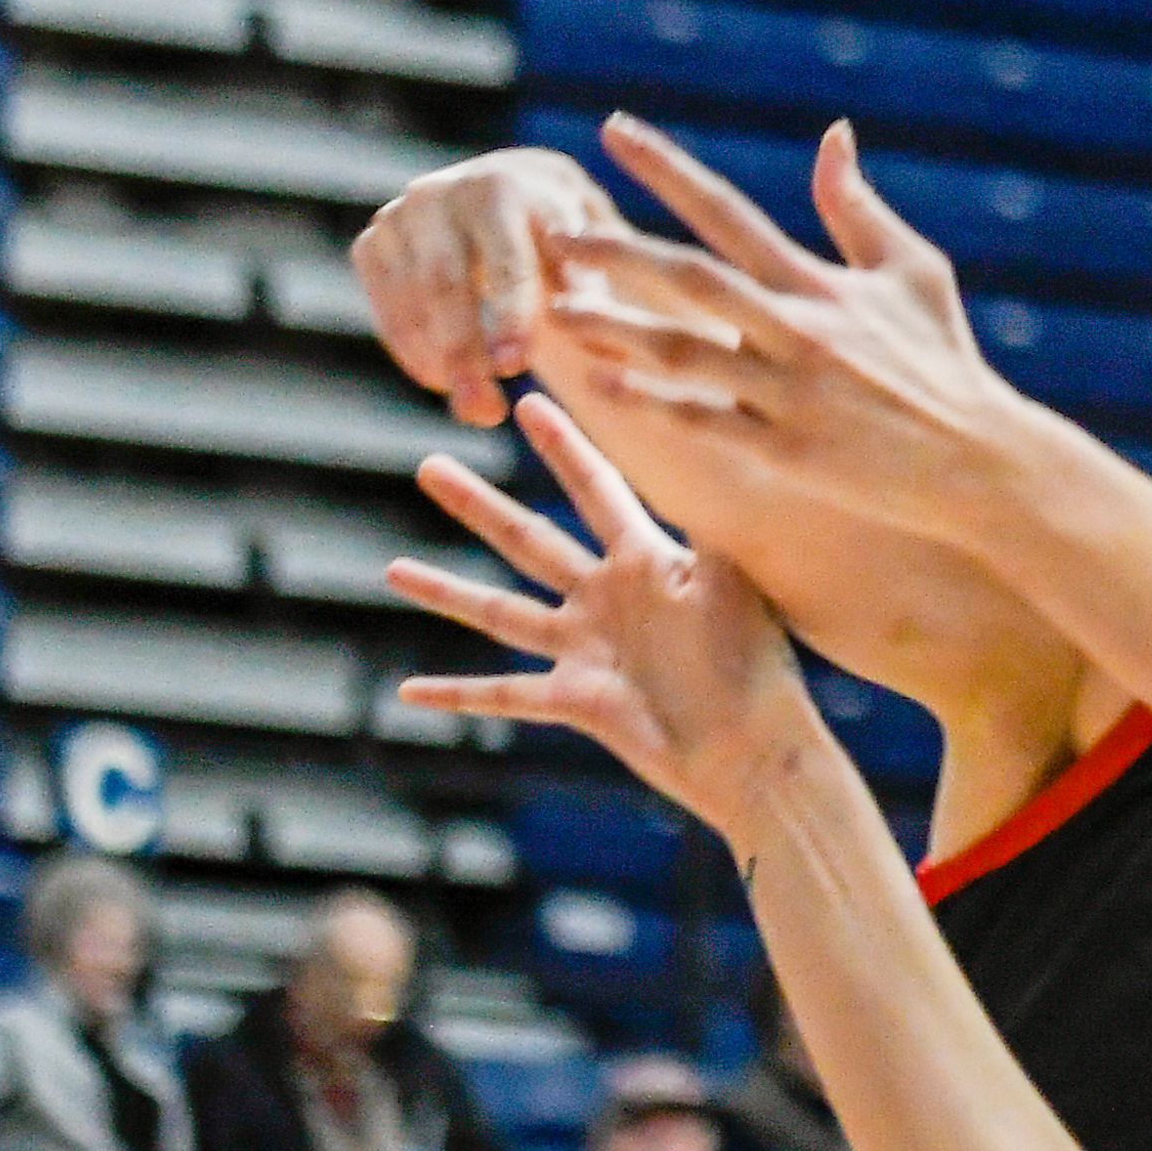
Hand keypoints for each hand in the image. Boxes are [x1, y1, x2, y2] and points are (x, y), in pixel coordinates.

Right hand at [353, 146, 631, 425]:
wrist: (507, 191)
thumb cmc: (561, 233)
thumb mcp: (586, 249)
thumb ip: (592, 293)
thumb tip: (605, 350)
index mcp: (499, 188)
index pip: (503, 260)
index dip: (509, 316)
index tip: (516, 369)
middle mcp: (437, 194)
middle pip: (444, 285)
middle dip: (464, 354)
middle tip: (486, 414)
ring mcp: (397, 218)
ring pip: (409, 303)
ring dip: (438, 364)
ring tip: (478, 410)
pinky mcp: (372, 244)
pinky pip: (385, 310)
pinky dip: (412, 353)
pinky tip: (444, 384)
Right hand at [388, 395, 829, 837]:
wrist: (757, 749)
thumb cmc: (760, 665)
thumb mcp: (737, 582)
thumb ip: (711, 521)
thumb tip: (711, 445)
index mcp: (646, 561)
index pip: (595, 489)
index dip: (562, 446)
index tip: (529, 401)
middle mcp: (605, 599)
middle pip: (526, 540)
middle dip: (476, 505)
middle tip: (427, 467)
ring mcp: (586, 650)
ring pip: (500, 613)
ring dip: (444, 592)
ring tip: (391, 568)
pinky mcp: (577, 701)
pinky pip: (503, 695)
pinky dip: (455, 695)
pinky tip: (408, 693)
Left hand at [528, 115, 1041, 553]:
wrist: (981, 458)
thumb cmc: (945, 361)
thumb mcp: (914, 270)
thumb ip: (859, 206)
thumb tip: (833, 133)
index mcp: (819, 281)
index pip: (727, 209)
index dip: (666, 167)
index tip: (611, 131)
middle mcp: (799, 327)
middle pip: (688, 276)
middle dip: (614, 251)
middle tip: (554, 232)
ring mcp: (792, 391)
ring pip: (684, 351)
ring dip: (615, 329)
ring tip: (557, 312)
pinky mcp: (790, 450)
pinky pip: (707, 424)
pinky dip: (654, 406)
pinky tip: (602, 391)